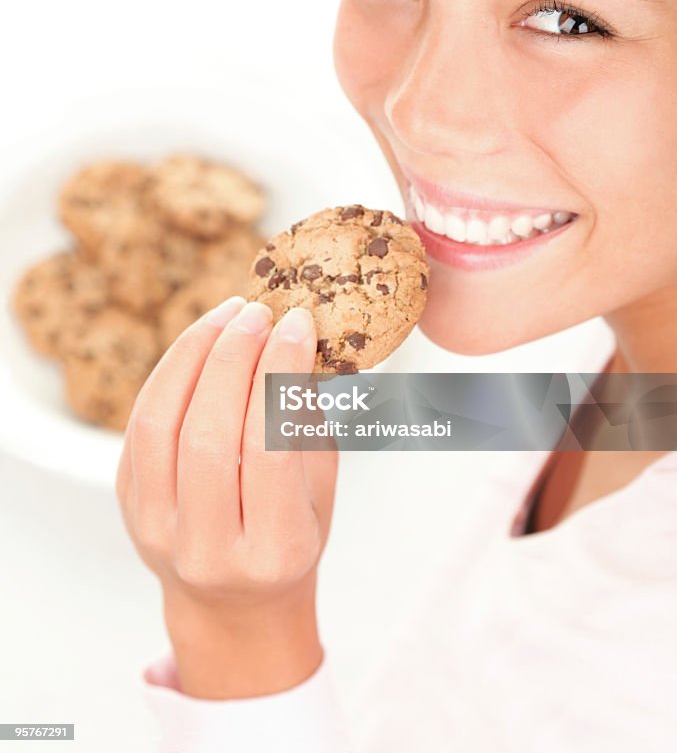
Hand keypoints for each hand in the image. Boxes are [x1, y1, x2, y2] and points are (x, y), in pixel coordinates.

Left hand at [115, 296, 337, 697]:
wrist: (233, 603)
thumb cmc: (291, 538)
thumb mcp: (320, 490)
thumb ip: (307, 422)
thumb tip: (298, 338)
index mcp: (272, 552)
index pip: (270, 451)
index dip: (280, 377)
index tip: (298, 324)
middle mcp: (207, 550)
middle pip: (207, 437)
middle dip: (233, 359)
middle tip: (259, 312)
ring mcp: (157, 530)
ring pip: (160, 425)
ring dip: (194, 355)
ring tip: (229, 314)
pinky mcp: (128, 505)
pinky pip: (140, 425)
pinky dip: (170, 372)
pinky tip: (201, 341)